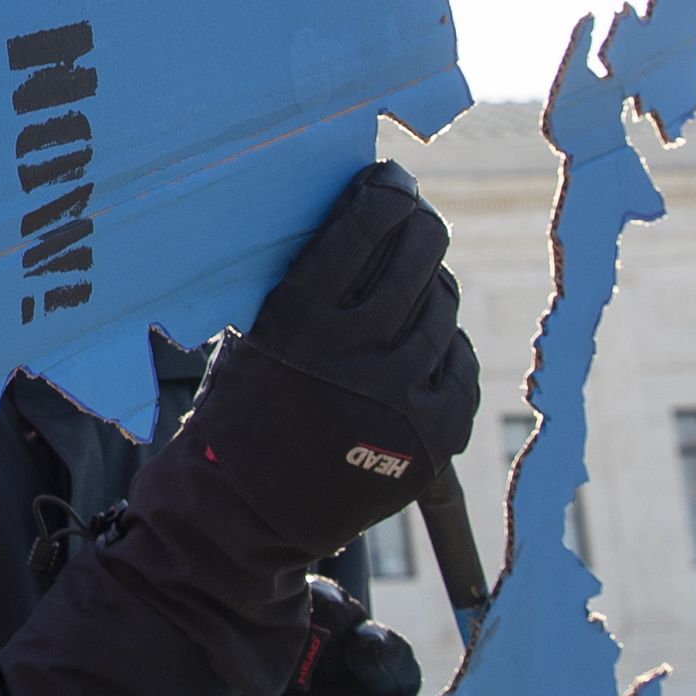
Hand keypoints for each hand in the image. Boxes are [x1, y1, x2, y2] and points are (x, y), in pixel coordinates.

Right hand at [173, 161, 482, 568]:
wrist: (242, 516)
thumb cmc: (235, 413)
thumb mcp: (251, 334)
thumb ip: (305, 284)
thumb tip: (362, 223)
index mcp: (302, 317)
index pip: (368, 223)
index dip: (385, 190)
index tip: (388, 179)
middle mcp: (359, 351)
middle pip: (421, 253)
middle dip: (418, 225)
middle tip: (411, 219)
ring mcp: (404, 396)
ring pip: (444, 304)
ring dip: (427, 289)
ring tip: (405, 295)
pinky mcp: (436, 434)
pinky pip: (459, 360)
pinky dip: (442, 348)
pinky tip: (416, 350)